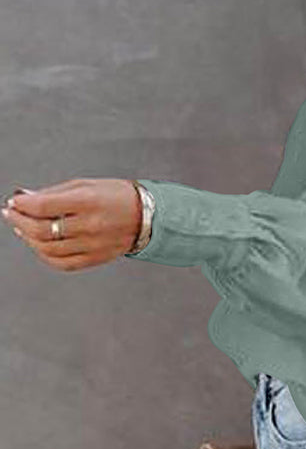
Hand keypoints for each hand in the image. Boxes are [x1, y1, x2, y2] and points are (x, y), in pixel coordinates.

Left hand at [1, 178, 140, 271]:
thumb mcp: (86, 185)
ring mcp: (92, 245)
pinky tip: (40, 246)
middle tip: (12, 213)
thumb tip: (26, 199)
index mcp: (88, 201)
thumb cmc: (119, 197)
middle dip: (19, 220)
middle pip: (40, 229)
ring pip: (47, 248)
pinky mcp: (95, 258)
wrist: (149, 216)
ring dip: (28, 238)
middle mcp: (90, 225)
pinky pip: (62, 263)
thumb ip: (54, 193)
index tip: (14, 201)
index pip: (42, 206)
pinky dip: (44, 255)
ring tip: (23, 228)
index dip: (21, 204)